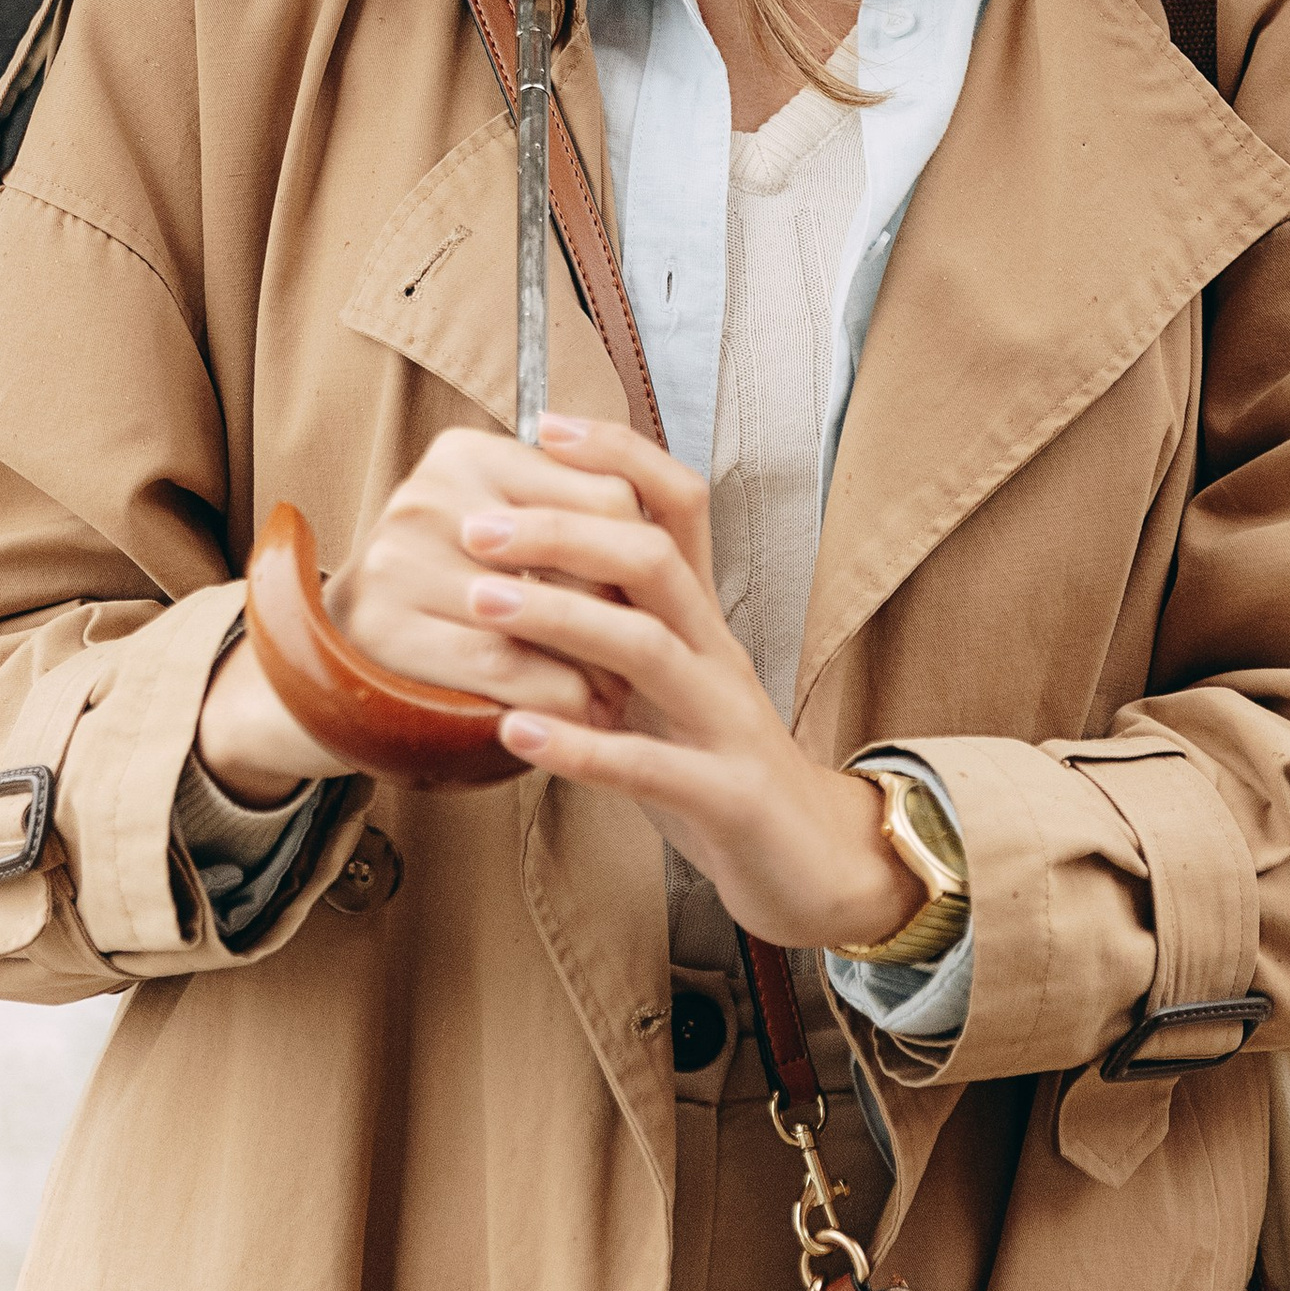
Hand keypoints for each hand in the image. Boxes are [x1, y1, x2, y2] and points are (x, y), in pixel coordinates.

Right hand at [197, 425, 643, 805]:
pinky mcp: (385, 629)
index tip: (653, 599)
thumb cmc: (443, 601)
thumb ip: (567, 517)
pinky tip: (576, 716)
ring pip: (543, 615)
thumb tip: (665, 537)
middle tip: (650, 653)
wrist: (337, 665)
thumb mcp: (498, 538)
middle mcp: (428, 495)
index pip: (601, 490)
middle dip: (624, 611)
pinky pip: (502, 667)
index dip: (640, 554)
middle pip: (580, 549)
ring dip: (597, 666)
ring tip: (619, 693)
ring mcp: (398, 560)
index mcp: (466, 454)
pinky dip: (555, 699)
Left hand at [465, 412, 922, 953]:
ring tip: (480, 603)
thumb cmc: (717, 763)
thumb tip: (525, 558)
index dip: (619, 453)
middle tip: (476, 528)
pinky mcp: (728, 796)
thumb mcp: (668, 682)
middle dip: (561, 532)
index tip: (542, 426)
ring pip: (650, 647)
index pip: (679, 503)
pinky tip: (514, 734)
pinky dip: (580, 748)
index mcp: (702, 617)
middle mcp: (718, 652)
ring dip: (559, 617)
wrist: (813, 863)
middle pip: (653, 558)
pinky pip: (650, 767)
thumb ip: (614, 623)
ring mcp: (727, 722)